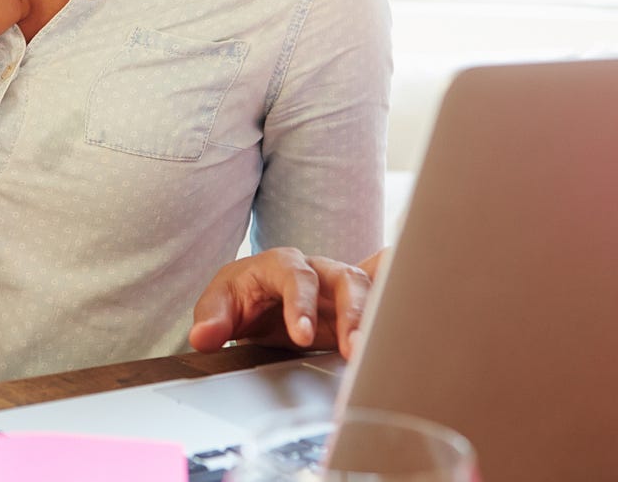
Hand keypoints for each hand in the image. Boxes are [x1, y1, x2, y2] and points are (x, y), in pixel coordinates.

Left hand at [187, 247, 383, 359]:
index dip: (301, 304)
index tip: (301, 336)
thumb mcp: (219, 305)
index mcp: (282, 264)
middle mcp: (318, 269)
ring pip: (369, 290)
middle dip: (351, 312)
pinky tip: (415, 315)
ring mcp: (340, 286)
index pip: (297, 277)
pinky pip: (386, 292)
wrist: (256, 298)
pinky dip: (400, 299)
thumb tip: (202, 337)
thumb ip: (211, 320)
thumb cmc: (241, 296)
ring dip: (374, 320)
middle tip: (353, 348)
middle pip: (344, 279)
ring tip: (372, 354)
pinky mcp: (355, 305)